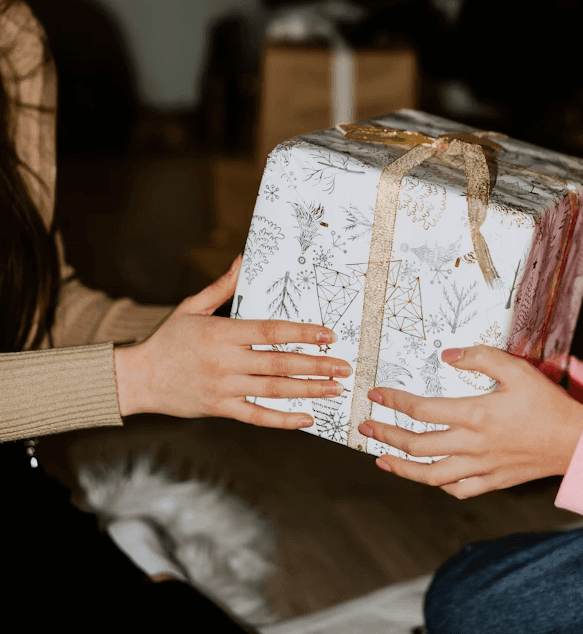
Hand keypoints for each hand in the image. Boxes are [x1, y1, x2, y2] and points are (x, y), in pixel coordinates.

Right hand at [114, 255, 351, 427]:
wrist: (135, 378)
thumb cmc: (166, 340)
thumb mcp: (191, 307)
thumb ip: (221, 287)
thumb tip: (243, 259)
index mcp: (222, 333)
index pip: (271, 332)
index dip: (302, 333)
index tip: (328, 335)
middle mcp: (226, 361)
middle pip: (279, 363)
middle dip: (316, 365)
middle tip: (344, 367)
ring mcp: (223, 388)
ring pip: (273, 391)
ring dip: (308, 391)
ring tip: (334, 389)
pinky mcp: (220, 409)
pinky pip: (257, 417)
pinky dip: (282, 420)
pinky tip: (306, 418)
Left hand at [358, 345, 582, 498]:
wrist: (578, 443)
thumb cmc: (547, 403)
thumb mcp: (517, 369)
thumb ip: (480, 357)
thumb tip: (448, 354)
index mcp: (474, 415)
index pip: (421, 410)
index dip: (393, 402)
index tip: (375, 395)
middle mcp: (472, 445)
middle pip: (416, 445)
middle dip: (386, 435)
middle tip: (366, 427)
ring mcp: (481, 467)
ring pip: (431, 475)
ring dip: (402, 468)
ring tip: (381, 460)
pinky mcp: (493, 481)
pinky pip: (459, 490)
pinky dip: (439, 485)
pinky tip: (429, 477)